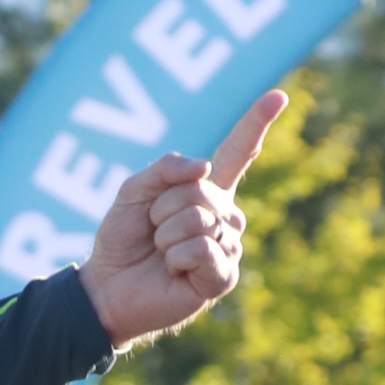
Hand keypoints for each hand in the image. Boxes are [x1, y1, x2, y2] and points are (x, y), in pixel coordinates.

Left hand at [82, 93, 283, 346]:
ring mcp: (226, 247)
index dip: (255, 124)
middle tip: (152, 230)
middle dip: (164, 207)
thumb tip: (204, 168)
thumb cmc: (122, 240)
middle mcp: (223, 216)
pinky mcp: (222, 277)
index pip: (236, 154)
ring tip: (160, 251)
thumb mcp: (133, 191)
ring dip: (167, 234)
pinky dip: (177, 257)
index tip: (279, 96)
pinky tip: (171, 270)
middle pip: (203, 191)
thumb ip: (165, 167)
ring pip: (202, 220)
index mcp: (207, 191)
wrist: (106, 288)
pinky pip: (203, 249)